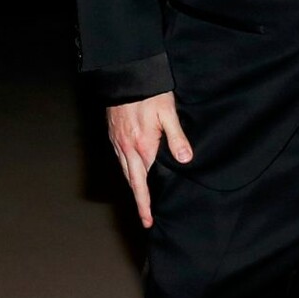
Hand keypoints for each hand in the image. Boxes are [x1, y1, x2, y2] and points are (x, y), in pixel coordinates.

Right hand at [106, 92, 191, 228]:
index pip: (144, 184)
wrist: (125, 76)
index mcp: (142, 148)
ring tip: (141, 200)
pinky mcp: (114, 134)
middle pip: (133, 182)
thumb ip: (177, 138)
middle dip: (139, 202)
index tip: (148, 221)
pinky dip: (126, 171)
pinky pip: (120, 159)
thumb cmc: (149, 94)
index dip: (146, 203)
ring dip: (133, 187)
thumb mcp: (168, 114)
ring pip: (125, 171)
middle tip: (145, 219)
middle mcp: (127, 149)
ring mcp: (118, 142)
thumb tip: (185, 161)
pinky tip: (132, 172)